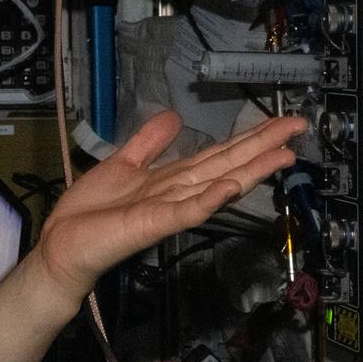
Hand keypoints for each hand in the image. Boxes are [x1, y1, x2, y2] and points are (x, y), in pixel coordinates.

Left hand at [30, 112, 303, 307]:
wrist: (64, 244)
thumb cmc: (91, 211)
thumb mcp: (121, 164)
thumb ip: (148, 143)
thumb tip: (175, 116)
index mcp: (172, 178)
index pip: (218, 153)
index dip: (249, 138)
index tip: (281, 122)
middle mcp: (179, 192)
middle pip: (227, 164)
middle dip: (262, 146)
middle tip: (298, 126)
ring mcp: (170, 208)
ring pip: (217, 184)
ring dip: (250, 170)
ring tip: (283, 155)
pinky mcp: (154, 223)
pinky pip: (186, 211)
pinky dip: (209, 199)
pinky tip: (232, 187)